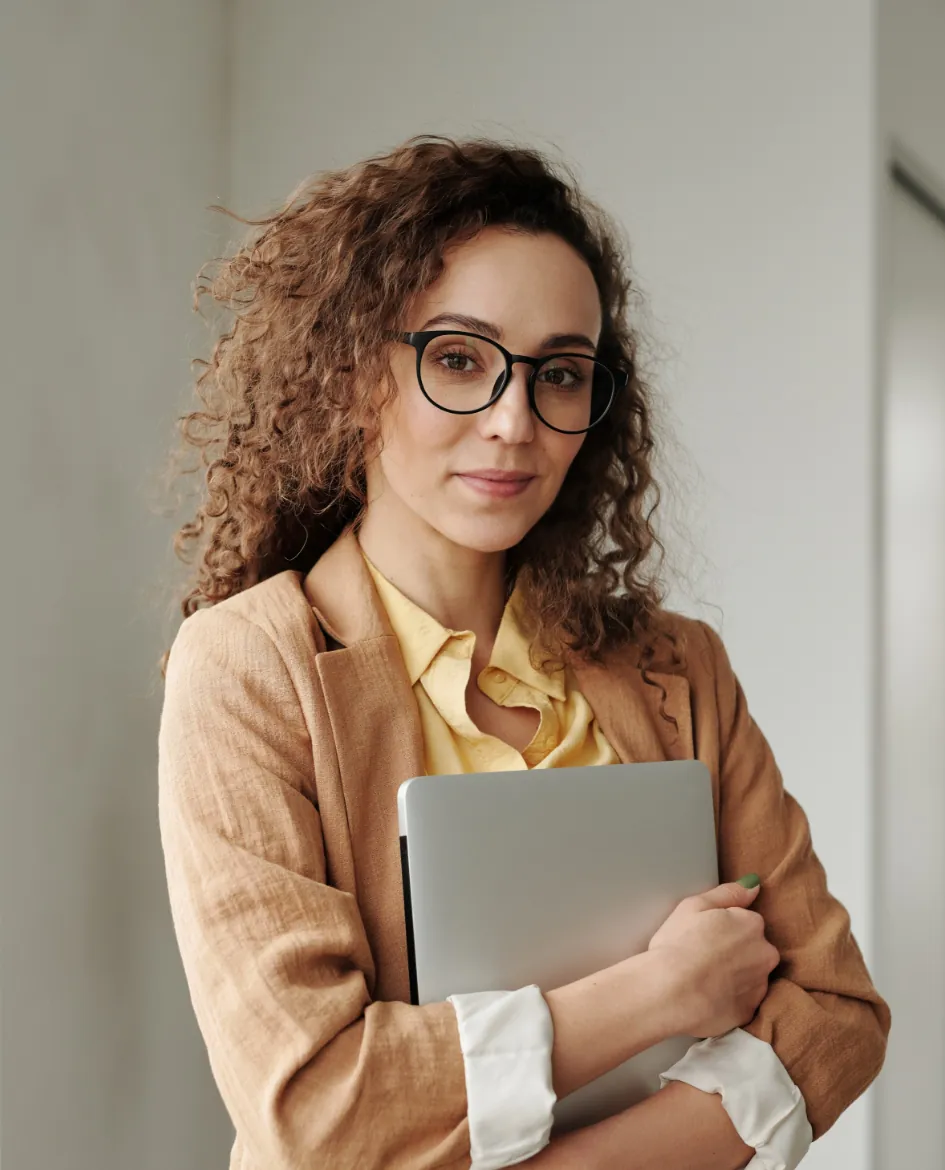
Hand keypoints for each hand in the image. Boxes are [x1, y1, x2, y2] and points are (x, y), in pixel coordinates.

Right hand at [647, 878, 779, 1037]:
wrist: (669, 993)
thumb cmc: (677, 945)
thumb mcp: (694, 905)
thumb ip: (728, 893)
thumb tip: (754, 885)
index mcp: (751, 925)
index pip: (747, 922)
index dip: (724, 929)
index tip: (705, 937)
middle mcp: (764, 954)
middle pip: (754, 950)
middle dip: (736, 953)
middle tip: (704, 958)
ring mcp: (759, 986)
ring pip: (750, 977)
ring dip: (735, 977)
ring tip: (704, 979)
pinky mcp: (749, 1013)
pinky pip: (742, 1002)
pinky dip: (729, 1000)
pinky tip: (707, 997)